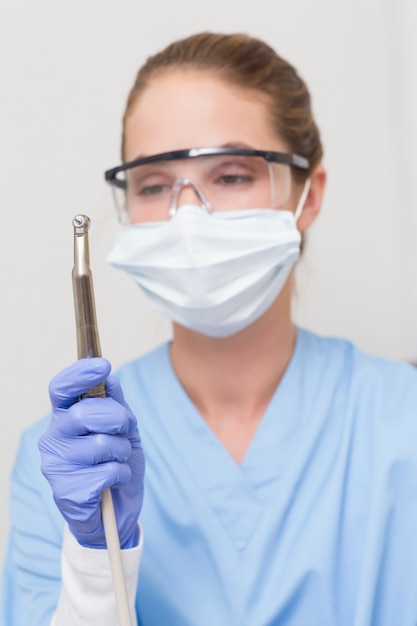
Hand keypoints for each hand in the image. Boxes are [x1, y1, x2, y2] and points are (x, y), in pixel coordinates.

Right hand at [39, 358, 143, 548]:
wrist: (115, 513)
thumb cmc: (115, 464)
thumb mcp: (122, 429)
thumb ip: (116, 404)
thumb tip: (111, 379)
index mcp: (64, 418)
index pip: (61, 389)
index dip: (79, 375)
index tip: (103, 365)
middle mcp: (53, 439)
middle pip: (86, 414)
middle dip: (117, 419)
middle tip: (125, 429)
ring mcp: (56, 466)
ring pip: (101, 444)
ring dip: (122, 452)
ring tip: (117, 461)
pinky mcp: (66, 492)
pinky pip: (108, 472)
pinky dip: (121, 475)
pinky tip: (113, 483)